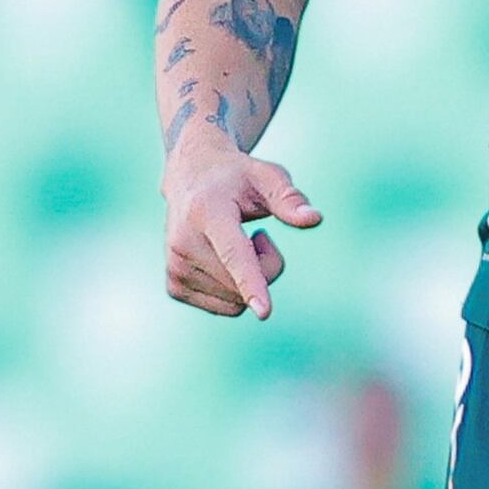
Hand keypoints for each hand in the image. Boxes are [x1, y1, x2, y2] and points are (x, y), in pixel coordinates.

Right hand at [161, 135, 320, 319]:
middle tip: (261, 235)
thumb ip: (290, 199)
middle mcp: (183, 243)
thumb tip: (315, 218)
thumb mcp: (267, 176)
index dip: (252, 282)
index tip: (264, 312)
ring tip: (239, 243)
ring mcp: (175, 267)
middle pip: (244, 283)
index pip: (234, 254)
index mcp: (206, 212)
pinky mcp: (174, 286)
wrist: (190, 178)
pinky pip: (225, 308)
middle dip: (268, 265)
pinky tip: (225, 260)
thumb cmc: (237, 177)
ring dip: (252, 279)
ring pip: (235, 301)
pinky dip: (236, 290)